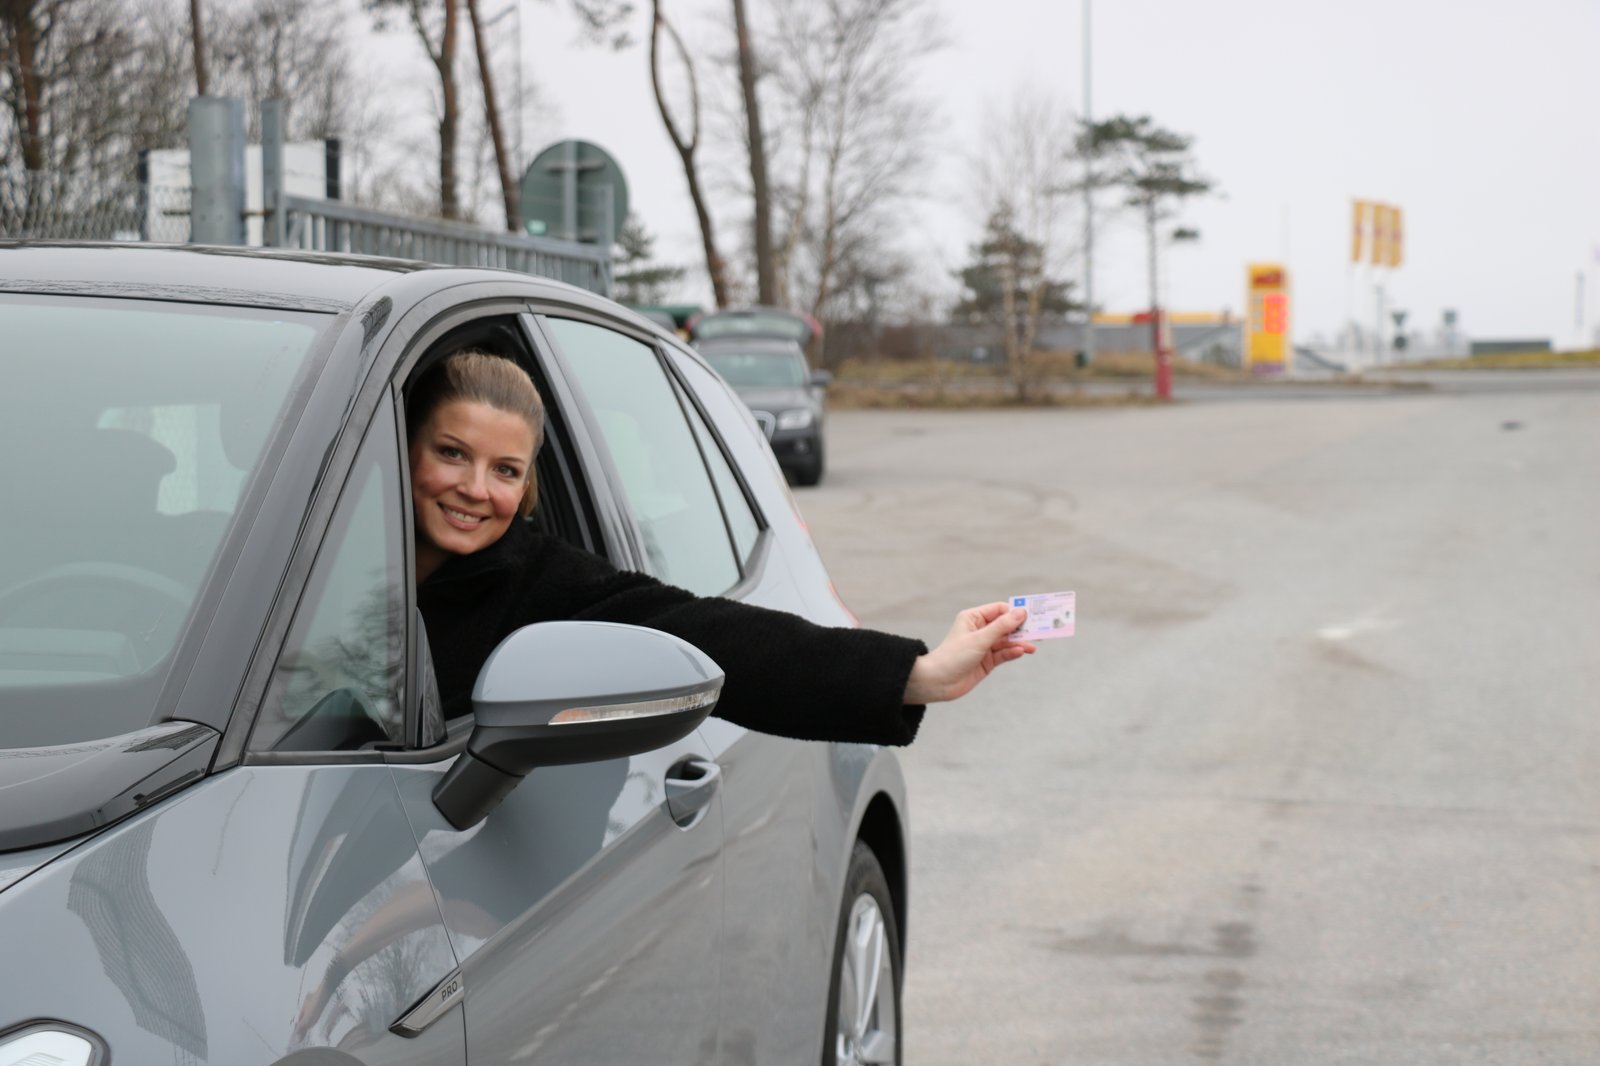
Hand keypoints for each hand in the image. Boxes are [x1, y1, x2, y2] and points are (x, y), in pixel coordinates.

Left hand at [903, 602, 1035, 704]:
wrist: (939, 682)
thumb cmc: (954, 656)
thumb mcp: (980, 639)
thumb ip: (1001, 627)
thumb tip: (1020, 613)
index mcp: (974, 618)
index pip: (999, 610)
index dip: (1015, 612)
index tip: (1031, 616)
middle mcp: (980, 630)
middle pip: (1006, 626)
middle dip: (1021, 629)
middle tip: (1040, 631)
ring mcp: (984, 646)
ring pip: (1007, 641)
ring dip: (1020, 643)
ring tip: (1033, 646)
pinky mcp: (987, 661)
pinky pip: (1004, 654)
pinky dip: (1013, 652)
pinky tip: (1021, 652)